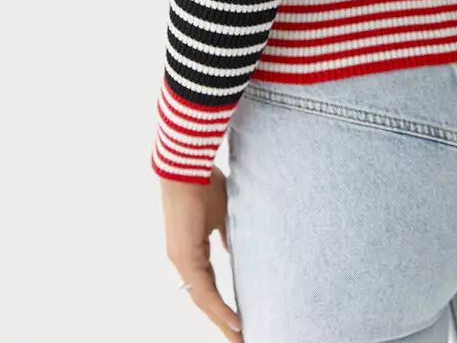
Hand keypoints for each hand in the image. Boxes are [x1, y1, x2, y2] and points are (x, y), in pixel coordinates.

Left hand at [159, 165, 241, 337]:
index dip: (221, 307)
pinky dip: (219, 308)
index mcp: (191, 252)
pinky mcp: (184, 256)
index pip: (208, 288)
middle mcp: (183, 261)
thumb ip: (223, 236)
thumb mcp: (219, 215)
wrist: (187, 166)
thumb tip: (231, 249)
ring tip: (240, 338)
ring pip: (204, 300)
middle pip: (205, 301)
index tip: (238, 322)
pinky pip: (204, 290)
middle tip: (240, 340)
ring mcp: (182, 260)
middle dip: (223, 323)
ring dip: (223, 321)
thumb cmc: (203, 184)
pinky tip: (234, 322)